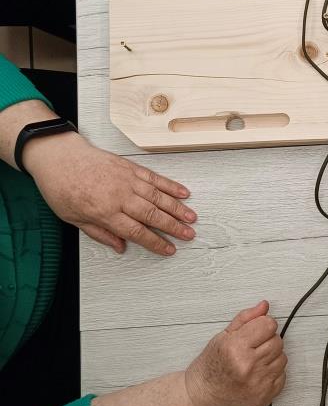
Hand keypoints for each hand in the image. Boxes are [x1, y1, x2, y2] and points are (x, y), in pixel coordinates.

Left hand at [24, 131, 196, 254]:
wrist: (58, 156)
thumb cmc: (61, 187)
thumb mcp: (73, 219)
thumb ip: (100, 234)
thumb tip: (120, 246)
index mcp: (105, 212)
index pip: (137, 232)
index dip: (156, 242)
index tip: (169, 249)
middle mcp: (120, 197)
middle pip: (153, 215)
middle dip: (174, 227)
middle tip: (189, 235)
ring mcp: (127, 180)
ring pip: (158, 197)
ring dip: (177, 208)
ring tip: (192, 217)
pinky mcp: (130, 167)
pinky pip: (154, 178)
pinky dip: (170, 186)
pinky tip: (183, 193)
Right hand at [184, 303, 287, 405]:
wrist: (204, 398)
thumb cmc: (211, 367)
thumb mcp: (222, 337)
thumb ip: (246, 319)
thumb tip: (264, 306)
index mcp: (235, 348)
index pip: (268, 325)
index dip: (263, 325)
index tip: (256, 330)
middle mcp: (248, 366)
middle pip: (277, 341)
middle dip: (267, 340)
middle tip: (252, 347)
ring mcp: (258, 383)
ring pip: (282, 357)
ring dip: (271, 356)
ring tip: (253, 361)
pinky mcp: (266, 396)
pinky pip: (282, 374)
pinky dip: (272, 372)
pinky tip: (256, 374)